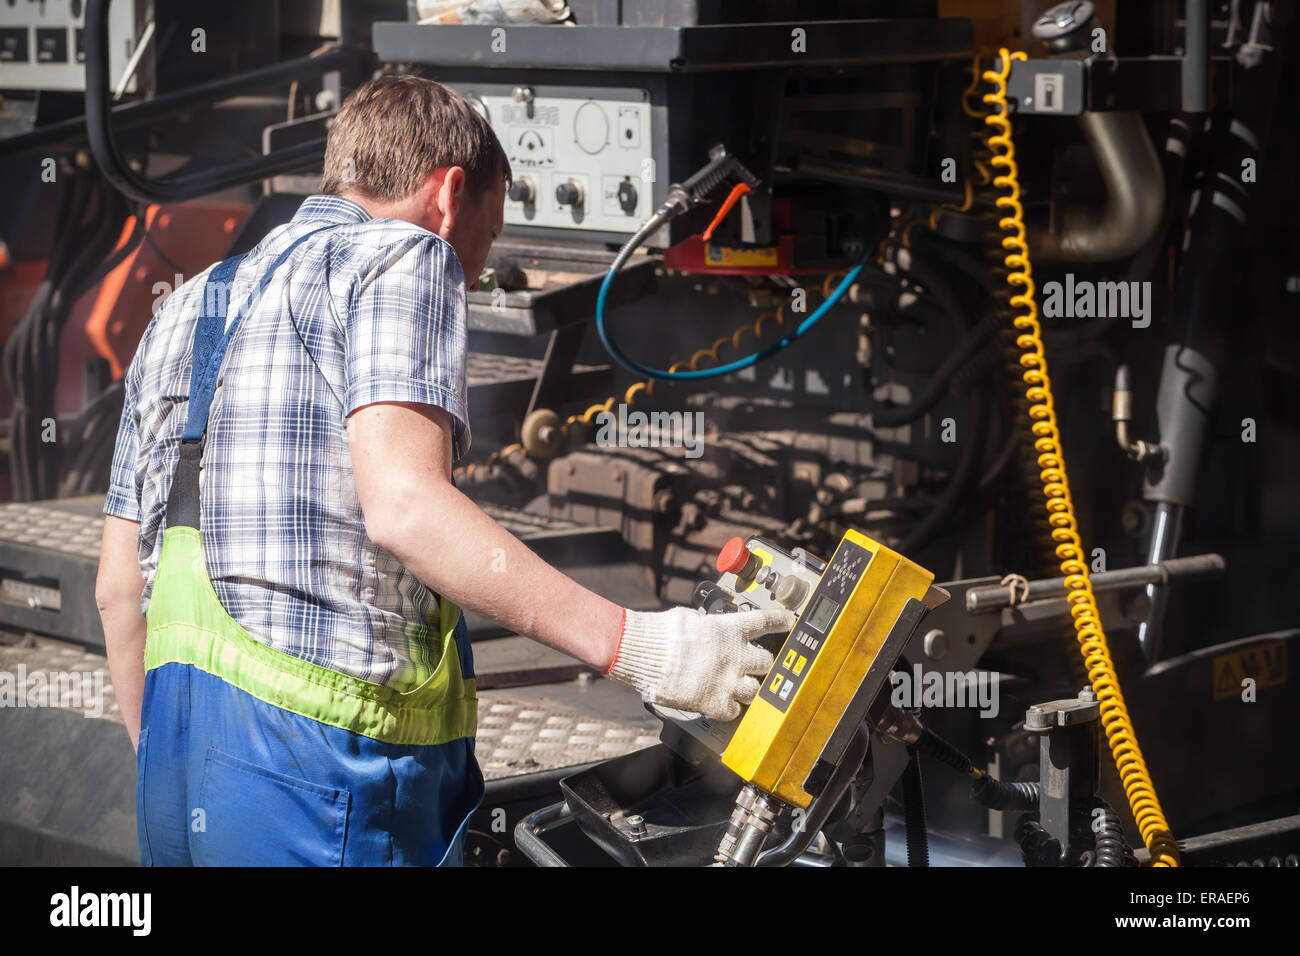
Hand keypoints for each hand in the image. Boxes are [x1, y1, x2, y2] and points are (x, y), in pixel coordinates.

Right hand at [605, 606, 791, 720]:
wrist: (646, 654)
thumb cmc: (662, 633)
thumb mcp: (689, 618)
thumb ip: (706, 626)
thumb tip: (706, 627)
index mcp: (729, 629)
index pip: (765, 621)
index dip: (780, 622)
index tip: (788, 622)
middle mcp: (735, 655)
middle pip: (766, 662)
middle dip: (761, 665)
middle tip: (753, 665)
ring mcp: (728, 681)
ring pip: (755, 690)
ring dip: (748, 689)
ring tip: (737, 687)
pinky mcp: (715, 702)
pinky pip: (733, 711)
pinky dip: (729, 709)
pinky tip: (721, 704)